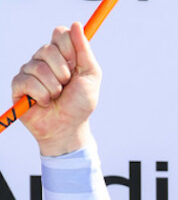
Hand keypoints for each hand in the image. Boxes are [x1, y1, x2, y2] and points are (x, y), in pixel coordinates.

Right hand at [11, 22, 100, 155]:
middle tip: (66, 86)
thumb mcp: (91, 76)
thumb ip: (84, 51)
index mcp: (62, 55)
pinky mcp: (18, 85)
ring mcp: (29, 71)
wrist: (68, 128)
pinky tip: (44, 103)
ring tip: (56, 97)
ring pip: (38, 67)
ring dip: (53, 87)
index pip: (60, 34)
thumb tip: (76, 24)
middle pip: (48, 49)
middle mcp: (43, 60)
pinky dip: (42, 96)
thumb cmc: (80, 104)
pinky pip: (27, 81)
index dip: (69, 48)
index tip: (75, 65)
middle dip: (63, 72)